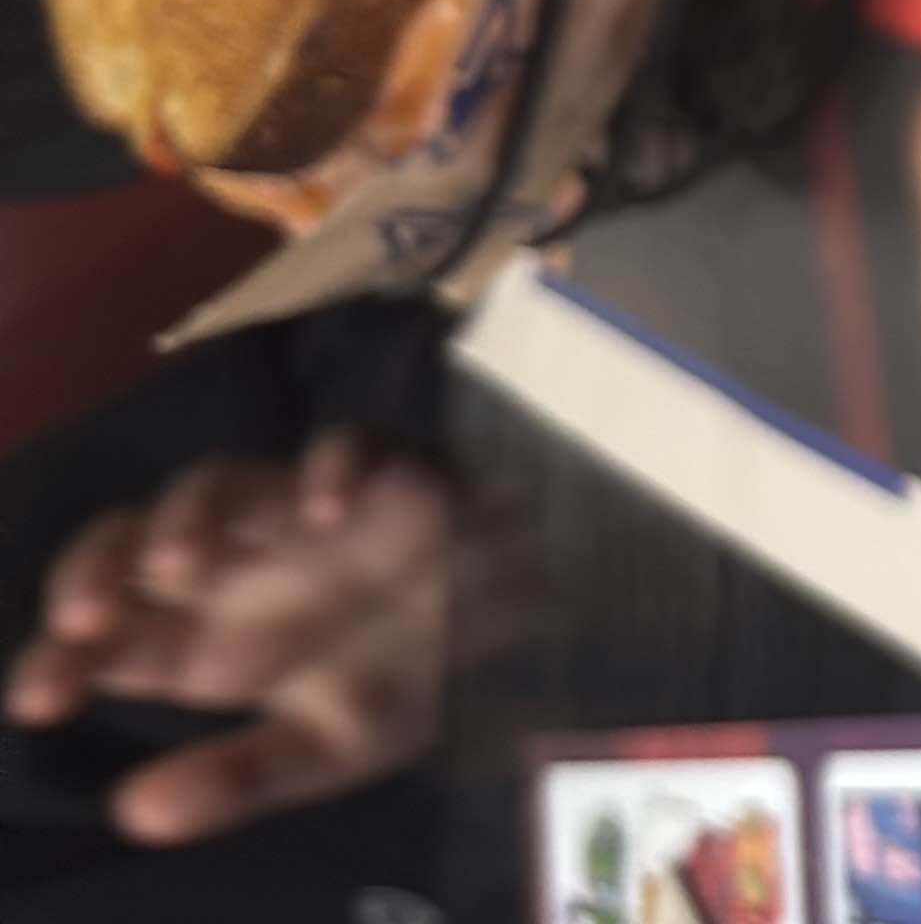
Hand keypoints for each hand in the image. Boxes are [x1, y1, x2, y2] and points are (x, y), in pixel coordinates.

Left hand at [5, 428, 454, 843]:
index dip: (62, 657)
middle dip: (94, 569)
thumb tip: (133, 814)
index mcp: (207, 634)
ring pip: (220, 482)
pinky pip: (348, 446)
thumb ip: (239, 777)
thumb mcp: (329, 747)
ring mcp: (302, 511)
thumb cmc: (413, 673)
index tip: (40, 700)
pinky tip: (330, 510)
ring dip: (188, 516)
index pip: (105, 634)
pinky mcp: (382, 469)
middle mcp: (239, 564)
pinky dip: (333, 467)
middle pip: (134, 540)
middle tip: (84, 619)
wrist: (531, 612)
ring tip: (183, 565)